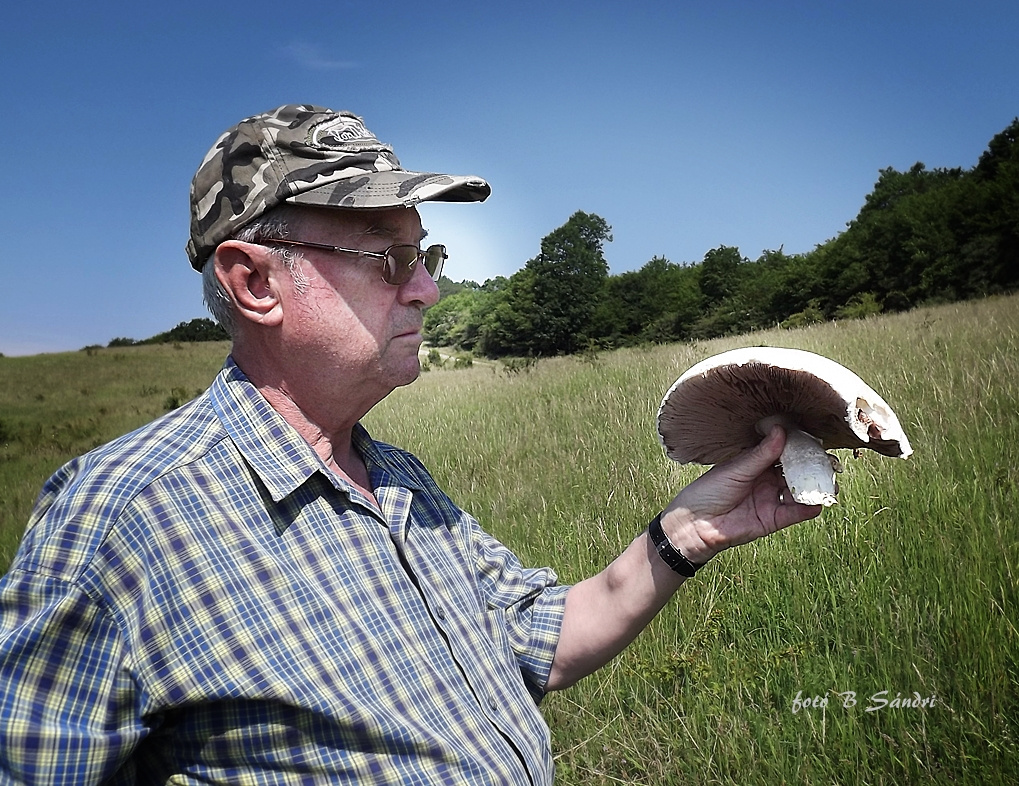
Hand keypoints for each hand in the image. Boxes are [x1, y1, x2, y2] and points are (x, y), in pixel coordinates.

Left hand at [661, 426, 822, 563]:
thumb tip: (782, 430)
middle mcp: (766, 480)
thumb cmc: (709, 490)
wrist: (694, 524)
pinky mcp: (772, 519)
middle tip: (829, 462)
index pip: (783, 452)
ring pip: (798, 492)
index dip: (799, 447)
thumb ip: (761, 454)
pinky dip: (807, 508)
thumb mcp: (736, 468)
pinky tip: (817, 502)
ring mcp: (771, 500)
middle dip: (812, 467)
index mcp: (755, 464)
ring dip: (814, 487)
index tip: (815, 440)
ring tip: (829, 482)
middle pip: (795, 472)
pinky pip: (794, 513)